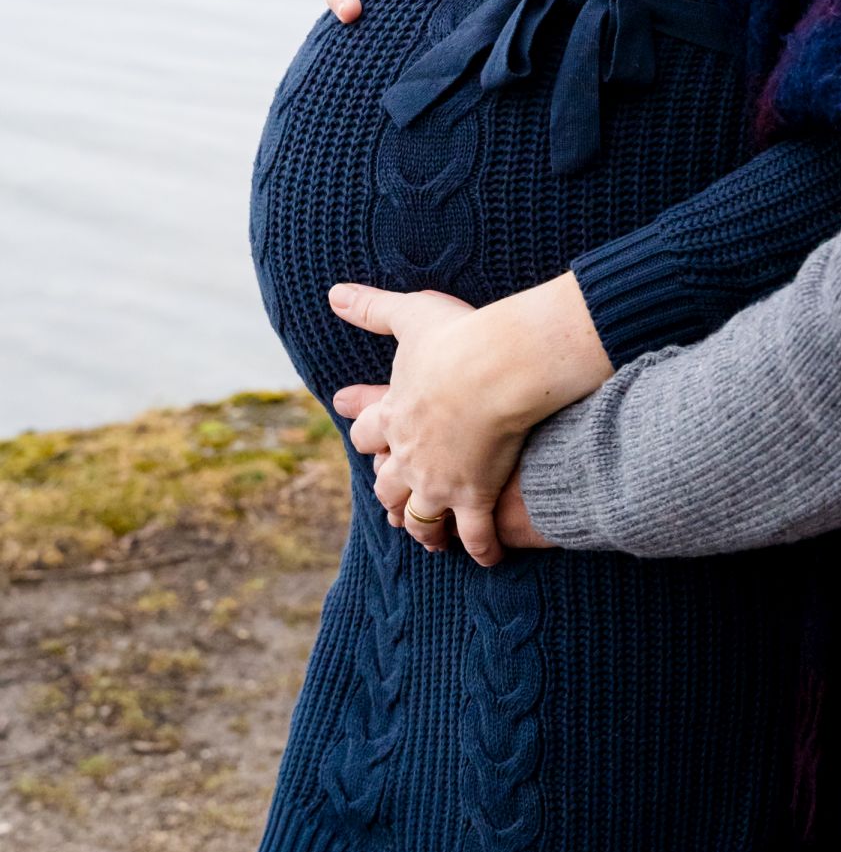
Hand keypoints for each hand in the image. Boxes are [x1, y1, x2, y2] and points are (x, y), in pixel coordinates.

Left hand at [330, 272, 610, 565]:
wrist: (496, 372)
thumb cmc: (457, 340)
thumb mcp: (410, 314)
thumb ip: (372, 307)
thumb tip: (333, 292)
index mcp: (392, 415)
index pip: (366, 434)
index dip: (365, 437)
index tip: (362, 439)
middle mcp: (408, 457)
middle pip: (387, 486)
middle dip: (388, 495)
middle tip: (390, 505)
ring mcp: (440, 483)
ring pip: (422, 517)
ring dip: (423, 529)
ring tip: (428, 539)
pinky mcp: (475, 498)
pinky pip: (476, 536)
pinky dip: (481, 550)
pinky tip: (487, 558)